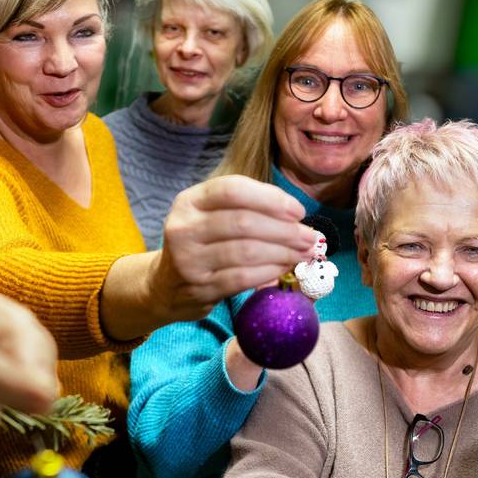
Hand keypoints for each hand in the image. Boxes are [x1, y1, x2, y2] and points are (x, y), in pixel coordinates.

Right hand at [148, 175, 315, 322]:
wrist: (167, 285)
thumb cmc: (203, 244)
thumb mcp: (212, 216)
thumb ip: (247, 208)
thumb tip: (297, 217)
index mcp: (189, 201)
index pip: (233, 189)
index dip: (271, 198)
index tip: (298, 211)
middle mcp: (184, 227)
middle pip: (244, 222)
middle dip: (285, 230)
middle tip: (310, 237)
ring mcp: (189, 260)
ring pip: (246, 251)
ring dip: (283, 252)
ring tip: (303, 253)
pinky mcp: (199, 288)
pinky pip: (243, 277)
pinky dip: (270, 272)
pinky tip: (284, 268)